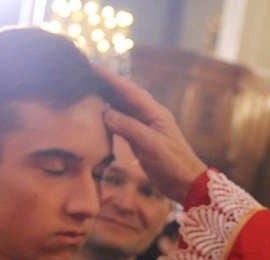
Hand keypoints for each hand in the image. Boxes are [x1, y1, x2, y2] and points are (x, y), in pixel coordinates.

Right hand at [92, 63, 206, 203]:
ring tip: (86, 89)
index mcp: (155, 112)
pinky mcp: (141, 139)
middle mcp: (149, 115)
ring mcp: (145, 127)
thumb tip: (106, 113)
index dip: (109, 77)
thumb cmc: (173, 165)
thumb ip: (130, 128)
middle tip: (83, 74)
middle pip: (124, 94)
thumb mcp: (151, 145)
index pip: (128, 89)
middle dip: (104, 83)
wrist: (187, 184)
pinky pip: (122, 122)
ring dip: (105, 98)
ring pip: (122, 107)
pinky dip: (109, 117)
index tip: (90, 65)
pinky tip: (99, 115)